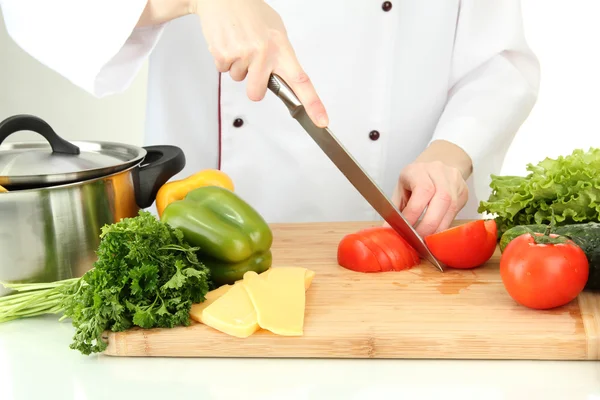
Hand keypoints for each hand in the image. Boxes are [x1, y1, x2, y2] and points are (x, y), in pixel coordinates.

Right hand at [193, 0, 328, 126]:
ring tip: (239, 43)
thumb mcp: (275, 31)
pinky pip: (223, 70)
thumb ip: (280, 56)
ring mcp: (243, 55)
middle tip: (251, 63)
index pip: (301, 81)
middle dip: (252, 85)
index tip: (321, 120)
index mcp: (281, 48)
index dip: (313, 104)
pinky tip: (228, 42)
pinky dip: (224, 59)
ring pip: (238, 79)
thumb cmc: (251, 13)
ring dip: (237, 66)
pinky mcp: (223, 54)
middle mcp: (264, 53)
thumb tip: (282, 78)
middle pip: (257, 93)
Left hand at [388, 140, 471, 236]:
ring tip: (427, 240)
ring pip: (451, 207)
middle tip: (418, 240)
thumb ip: (395, 210)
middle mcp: (439, 172)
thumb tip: (387, 232)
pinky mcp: (463, 191)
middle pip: (441, 200)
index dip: (414, 213)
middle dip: (429, 225)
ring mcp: (454, 181)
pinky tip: (436, 232)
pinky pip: (456, 211)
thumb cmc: (414, 180)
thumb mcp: (401, 190)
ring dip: (438, 228)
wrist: (435, 166)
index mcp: (418, 170)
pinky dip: (445, 225)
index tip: (406, 230)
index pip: (422, 191)